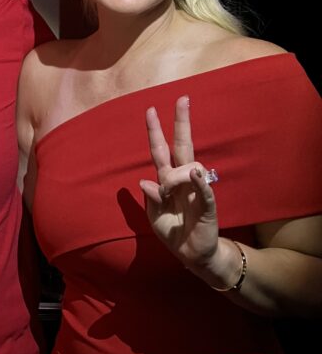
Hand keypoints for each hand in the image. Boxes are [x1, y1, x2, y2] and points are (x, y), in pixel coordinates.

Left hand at [139, 96, 219, 268]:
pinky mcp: (208, 206)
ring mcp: (197, 189)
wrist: (193, 254)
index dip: (155, 132)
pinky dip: (199, 183)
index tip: (151, 110)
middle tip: (182, 99)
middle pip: (183, 145)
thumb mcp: (154, 216)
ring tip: (169, 195)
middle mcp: (183, 180)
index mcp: (168, 181)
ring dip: (174, 178)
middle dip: (181, 122)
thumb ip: (150, 199)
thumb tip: (145, 181)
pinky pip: (205, 190)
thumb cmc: (174, 231)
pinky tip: (195, 175)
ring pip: (188, 167)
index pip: (161, 150)